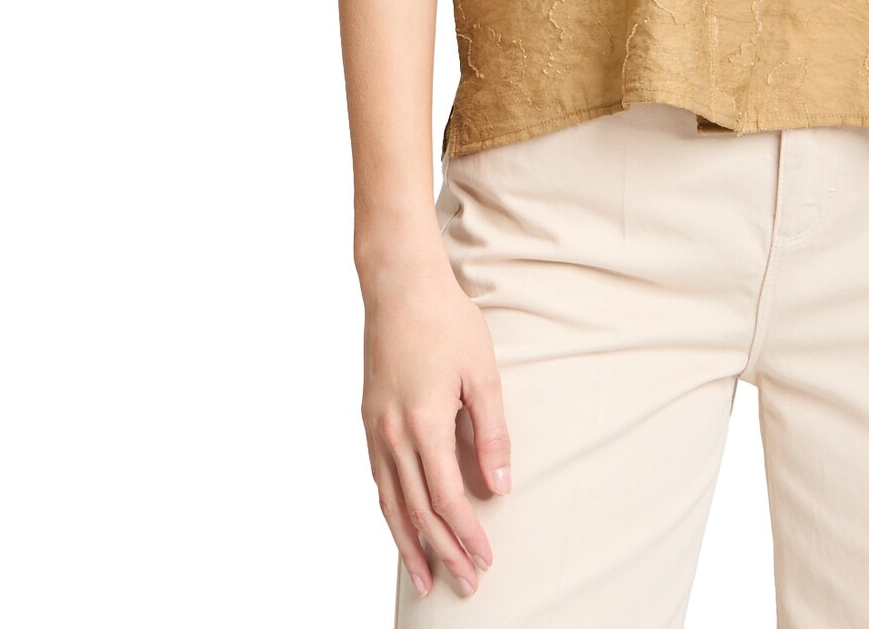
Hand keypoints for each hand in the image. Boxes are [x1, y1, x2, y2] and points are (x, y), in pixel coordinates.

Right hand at [361, 255, 512, 598]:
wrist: (399, 285)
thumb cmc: (447, 321)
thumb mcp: (482, 372)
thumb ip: (491, 432)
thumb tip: (499, 486)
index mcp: (424, 424)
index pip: (447, 498)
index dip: (467, 534)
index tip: (486, 557)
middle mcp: (393, 435)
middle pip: (418, 511)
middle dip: (443, 552)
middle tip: (465, 583)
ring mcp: (375, 429)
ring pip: (391, 503)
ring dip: (410, 544)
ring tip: (425, 578)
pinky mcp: (369, 420)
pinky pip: (378, 481)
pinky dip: (390, 512)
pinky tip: (401, 526)